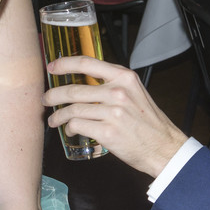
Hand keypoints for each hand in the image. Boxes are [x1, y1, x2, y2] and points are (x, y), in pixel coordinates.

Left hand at [42, 56, 186, 177]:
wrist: (163, 147)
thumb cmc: (148, 122)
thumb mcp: (135, 93)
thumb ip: (113, 84)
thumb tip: (85, 82)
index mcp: (123, 77)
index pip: (86, 62)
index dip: (64, 64)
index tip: (51, 67)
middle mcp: (117, 91)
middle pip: (73, 89)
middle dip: (53, 95)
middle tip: (46, 99)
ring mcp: (113, 112)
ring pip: (72, 109)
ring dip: (58, 116)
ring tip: (54, 120)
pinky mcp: (108, 132)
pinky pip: (78, 126)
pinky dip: (69, 128)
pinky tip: (70, 131)